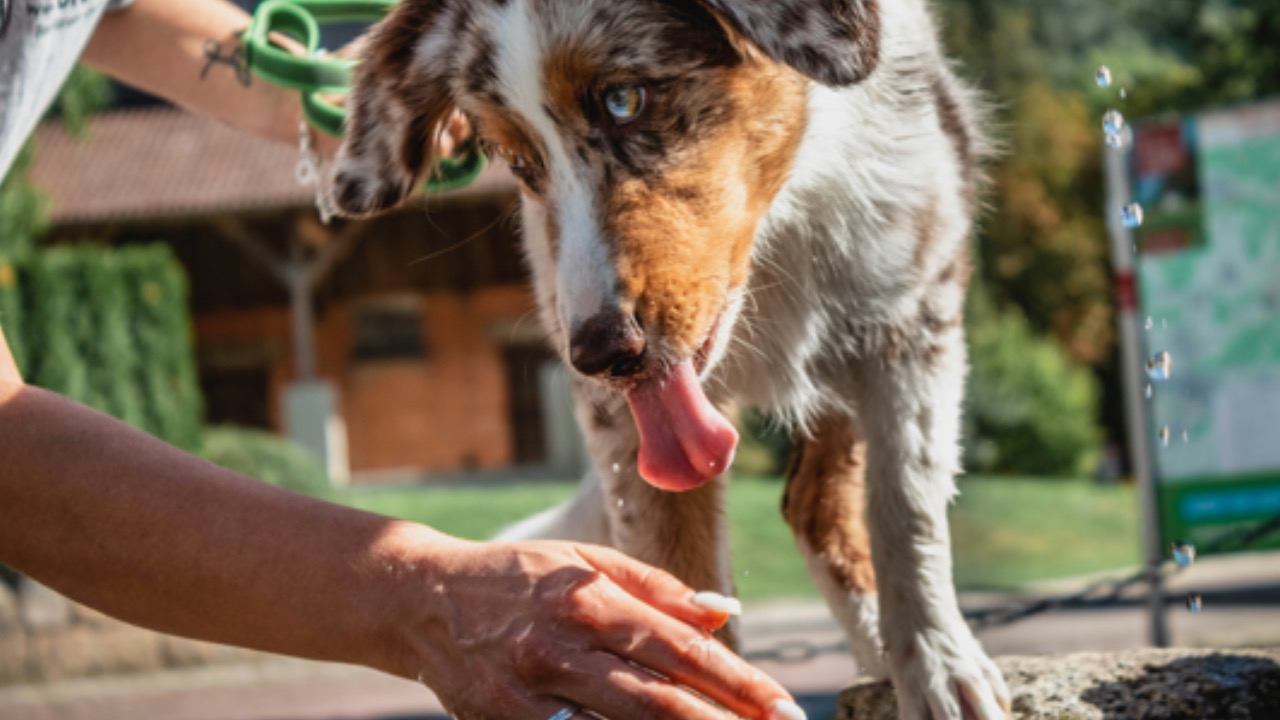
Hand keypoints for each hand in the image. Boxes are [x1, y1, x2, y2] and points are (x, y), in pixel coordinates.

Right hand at [397, 538, 804, 719]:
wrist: (422, 599)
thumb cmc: (519, 577)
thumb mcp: (586, 561)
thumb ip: (657, 588)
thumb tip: (726, 611)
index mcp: (589, 597)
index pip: (680, 646)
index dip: (738, 681)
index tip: (783, 705)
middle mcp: (562, 646)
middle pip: (659, 700)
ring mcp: (529, 692)